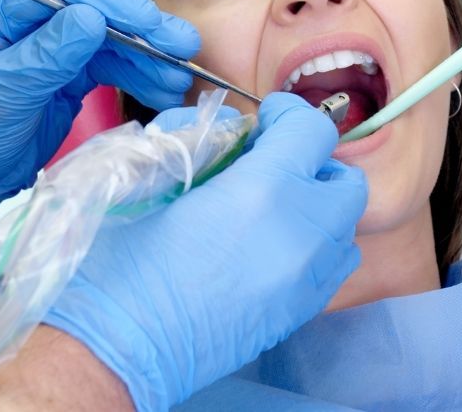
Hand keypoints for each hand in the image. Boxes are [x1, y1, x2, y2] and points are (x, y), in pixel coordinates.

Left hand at [0, 0, 199, 239]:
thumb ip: (44, 56)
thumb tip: (92, 19)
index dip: (110, 3)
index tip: (150, 24)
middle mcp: (20, 18)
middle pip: (91, 10)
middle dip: (139, 29)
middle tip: (184, 44)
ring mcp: (45, 46)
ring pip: (106, 40)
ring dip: (146, 58)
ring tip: (182, 76)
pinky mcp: (64, 76)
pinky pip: (107, 68)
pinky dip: (137, 77)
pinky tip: (164, 88)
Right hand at [42, 93, 367, 411]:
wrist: (116, 347)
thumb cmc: (120, 261)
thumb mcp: (150, 176)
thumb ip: (196, 143)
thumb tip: (224, 131)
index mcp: (264, 191)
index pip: (313, 130)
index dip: (287, 114)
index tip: (265, 119)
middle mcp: (301, 235)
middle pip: (345, 180)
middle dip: (312, 162)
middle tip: (269, 161)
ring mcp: (306, 281)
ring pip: (344, 227)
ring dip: (316, 207)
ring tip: (271, 207)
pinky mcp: (298, 315)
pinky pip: (330, 267)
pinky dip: (312, 247)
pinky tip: (269, 247)